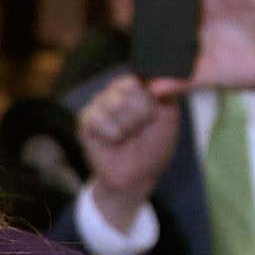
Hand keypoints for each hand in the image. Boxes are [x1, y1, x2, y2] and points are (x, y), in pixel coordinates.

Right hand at [77, 74, 180, 222]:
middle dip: (140, 115)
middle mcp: (117, 89)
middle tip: (139, 130)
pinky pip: (99, 119)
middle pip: (129, 88)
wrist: (138, 176)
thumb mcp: (169, 117)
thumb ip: (167, 93)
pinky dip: (112, 135)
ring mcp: (100, 103)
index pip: (143, 79)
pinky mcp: (85, 119)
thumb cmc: (153, 146)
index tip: (153, 119)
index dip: (151, 103)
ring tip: (126, 136)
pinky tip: (113, 141)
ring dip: (127, 128)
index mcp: (138, 84)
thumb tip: (158, 81)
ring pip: (115, 104)